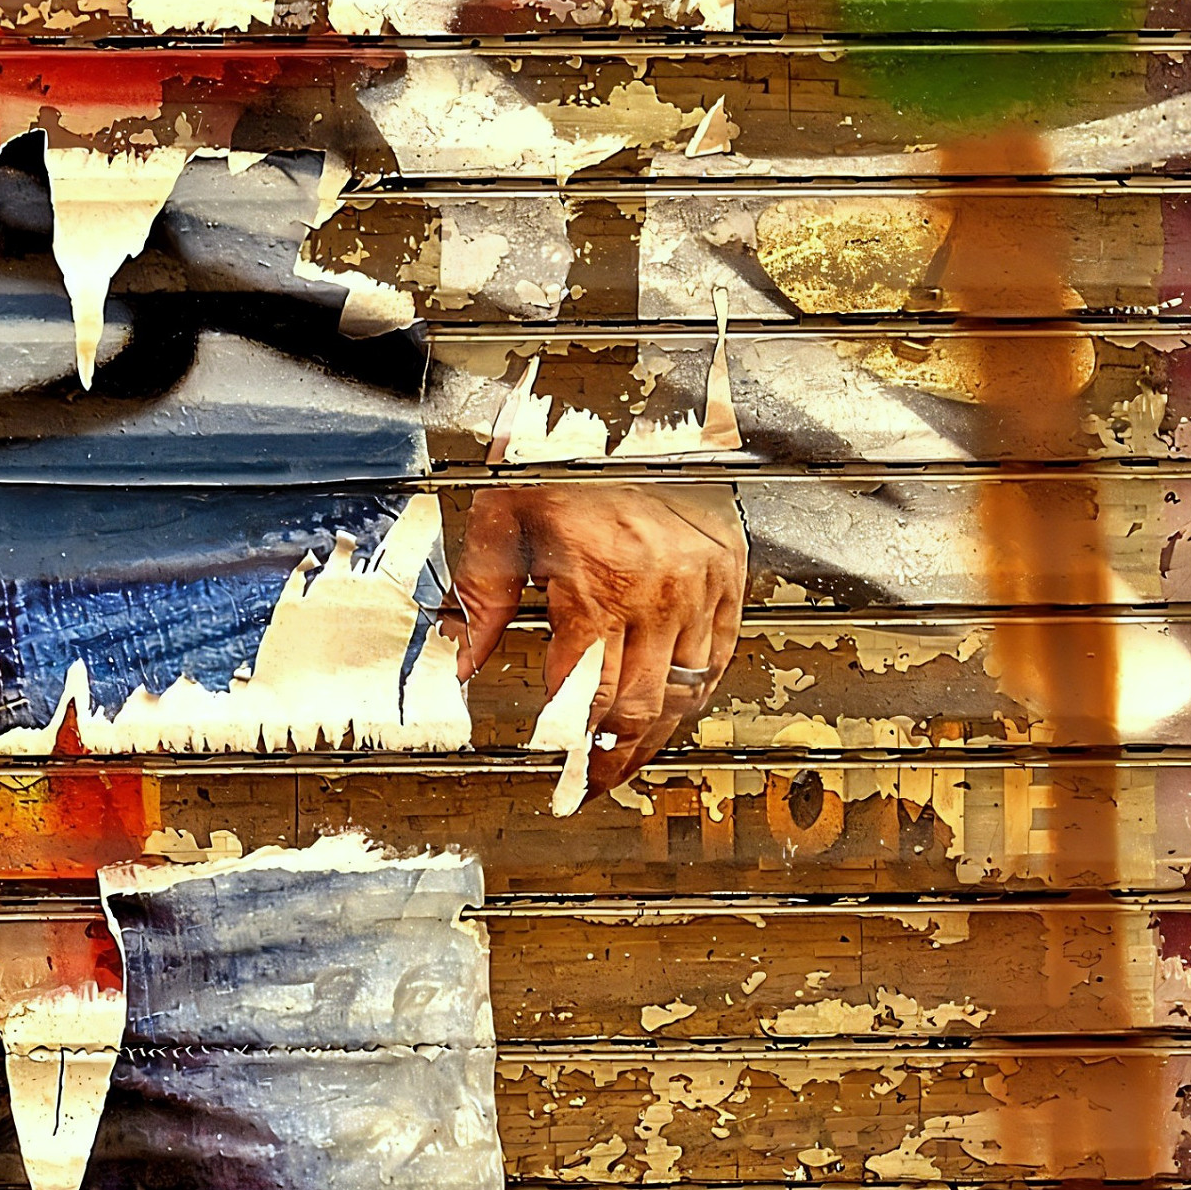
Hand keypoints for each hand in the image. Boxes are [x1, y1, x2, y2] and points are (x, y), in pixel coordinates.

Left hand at [447, 473, 745, 804]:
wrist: (634, 409)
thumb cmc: (564, 458)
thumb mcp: (503, 521)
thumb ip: (481, 599)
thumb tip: (461, 661)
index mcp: (598, 583)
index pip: (587, 694)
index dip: (573, 742)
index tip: (561, 769)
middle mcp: (657, 593)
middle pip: (641, 707)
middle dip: (614, 754)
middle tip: (593, 780)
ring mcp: (700, 587)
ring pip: (686, 693)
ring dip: (656, 735)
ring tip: (628, 758)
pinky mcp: (729, 578)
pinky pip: (718, 658)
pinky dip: (695, 692)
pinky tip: (671, 709)